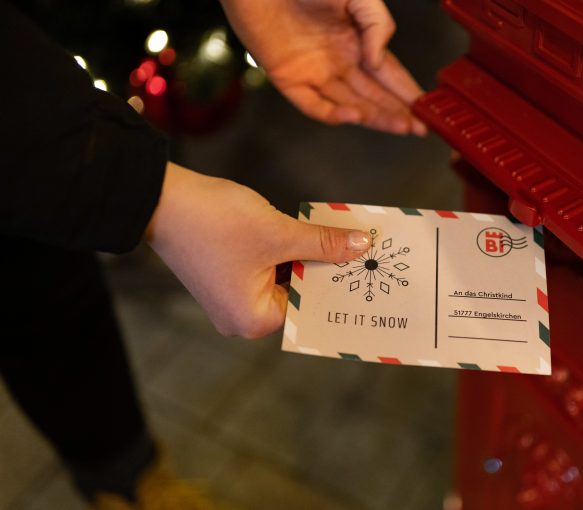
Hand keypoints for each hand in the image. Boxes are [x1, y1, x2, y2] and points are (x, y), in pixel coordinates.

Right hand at [146, 162, 370, 337]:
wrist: (160, 198)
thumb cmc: (216, 222)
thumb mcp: (279, 233)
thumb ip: (323, 244)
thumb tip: (361, 247)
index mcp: (253, 320)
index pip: (310, 307)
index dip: (340, 286)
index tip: (370, 271)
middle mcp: (242, 317)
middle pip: (300, 293)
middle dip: (327, 269)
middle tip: (365, 253)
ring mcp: (233, 296)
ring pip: (286, 277)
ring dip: (309, 257)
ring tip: (346, 240)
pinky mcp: (228, 275)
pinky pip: (269, 267)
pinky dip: (289, 251)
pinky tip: (314, 234)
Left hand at [220, 0, 426, 134]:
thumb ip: (377, 25)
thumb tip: (379, 63)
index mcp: (355, 41)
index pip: (388, 74)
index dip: (407, 92)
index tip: (425, 109)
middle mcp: (337, 61)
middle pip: (372, 95)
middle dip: (397, 112)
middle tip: (418, 128)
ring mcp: (314, 72)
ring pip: (349, 104)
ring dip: (375, 117)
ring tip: (399, 125)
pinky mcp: (288, 79)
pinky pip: (313, 105)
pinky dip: (333, 114)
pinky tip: (354, 115)